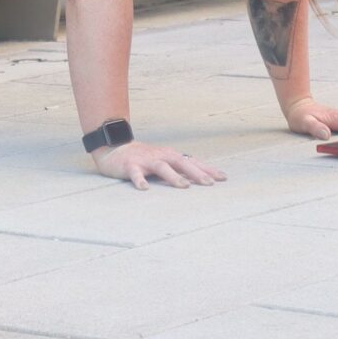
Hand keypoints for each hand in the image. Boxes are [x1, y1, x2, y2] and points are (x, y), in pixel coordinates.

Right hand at [93, 140, 225, 188]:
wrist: (115, 149)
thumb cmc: (144, 158)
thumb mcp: (163, 161)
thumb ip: (179, 168)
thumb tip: (200, 178)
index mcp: (170, 155)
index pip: (192, 162)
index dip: (207, 169)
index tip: (223, 178)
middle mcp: (161, 156)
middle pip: (182, 163)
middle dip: (196, 173)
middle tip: (210, 183)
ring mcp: (145, 160)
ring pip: (162, 167)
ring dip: (174, 176)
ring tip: (184, 186)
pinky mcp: (130, 166)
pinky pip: (135, 174)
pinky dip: (140, 181)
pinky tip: (145, 189)